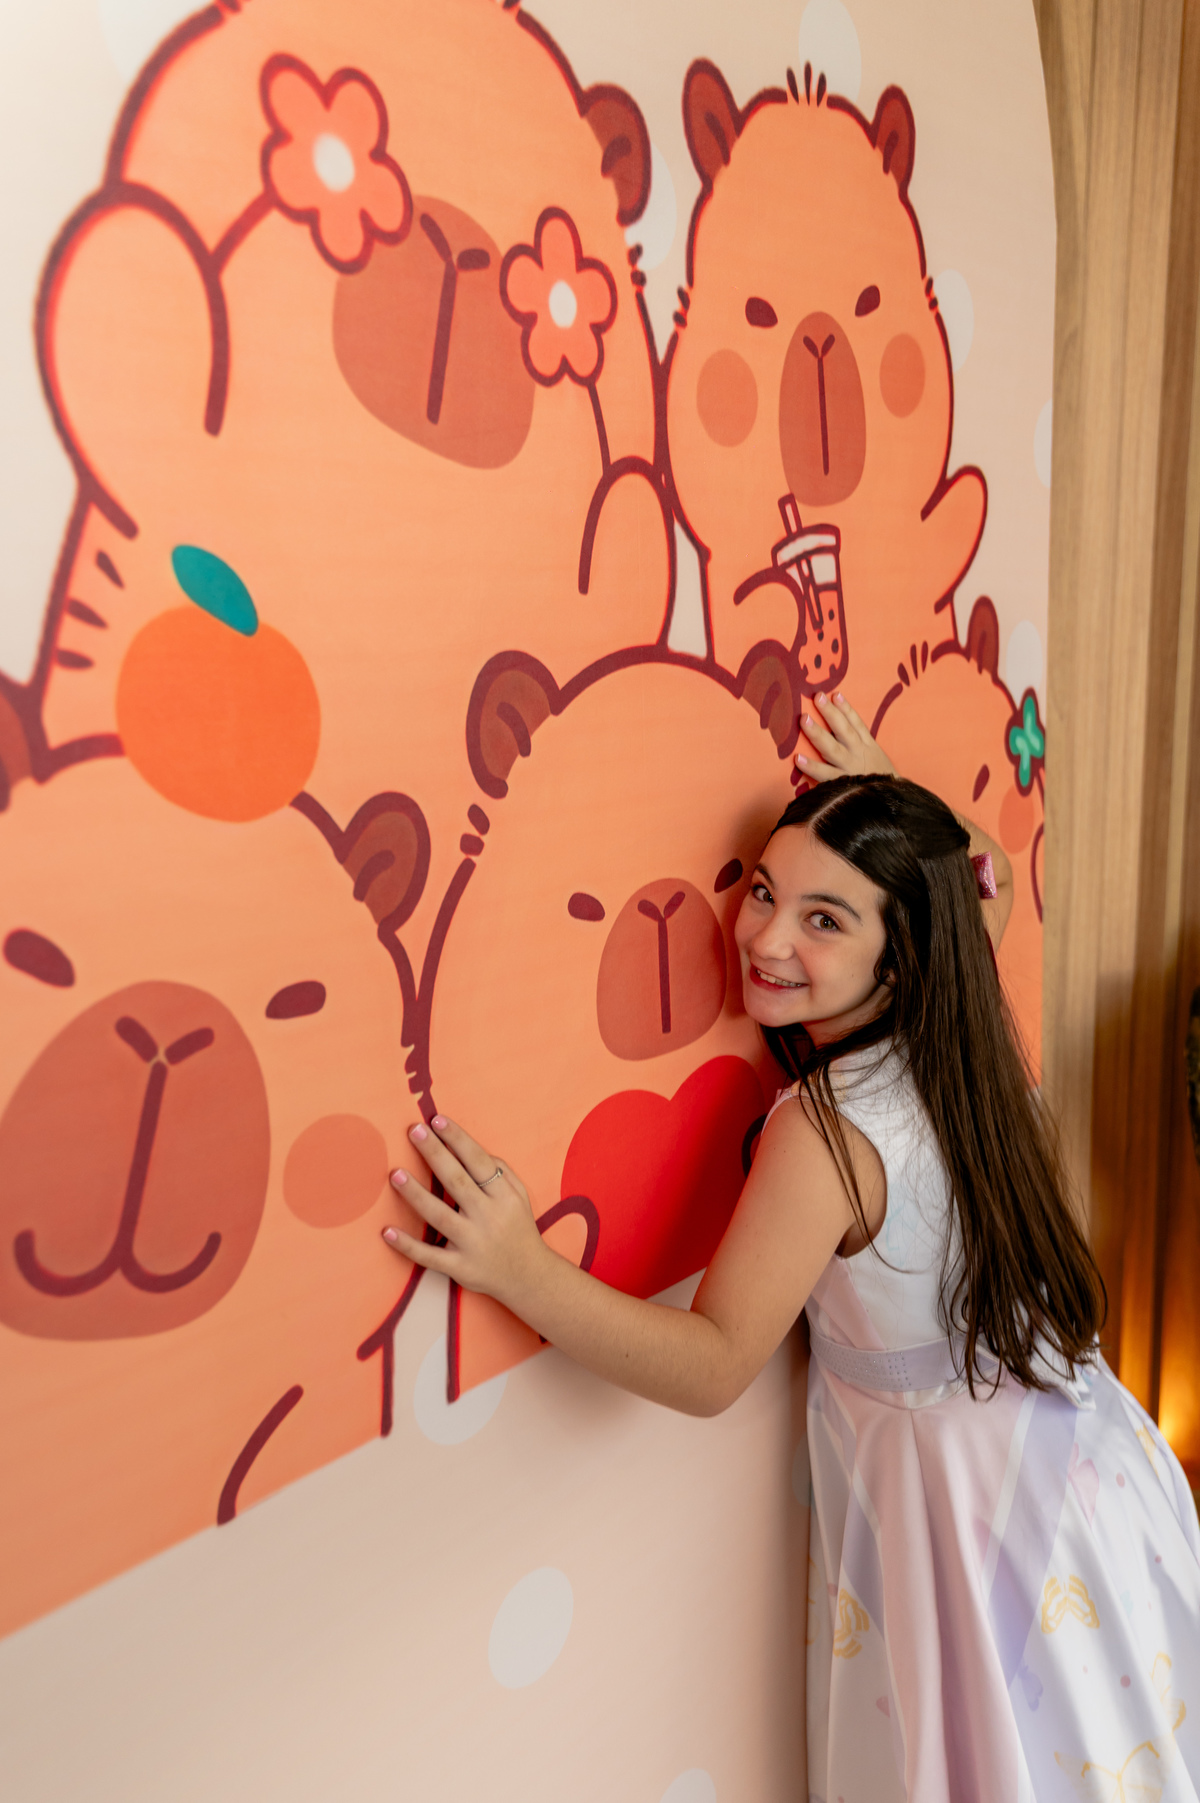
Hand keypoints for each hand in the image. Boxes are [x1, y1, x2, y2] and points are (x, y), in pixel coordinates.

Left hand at [381, 1115, 546, 1308]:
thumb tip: (469, 1149)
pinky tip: (387, 1232)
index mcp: (504, 1197)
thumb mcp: (519, 1196)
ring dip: (416, 1194)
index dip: (458, 1140)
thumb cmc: (519, 1228)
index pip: (478, 1162)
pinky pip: (429, 1256)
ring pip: (439, 1216)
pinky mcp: (459, 1268)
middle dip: (435, 1154)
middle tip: (414, 1131)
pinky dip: (408, 1246)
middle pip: (457, 1182)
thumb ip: (500, 1171)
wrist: (529, 1277)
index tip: (437, 1120)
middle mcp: (488, 1218)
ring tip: (395, 1174)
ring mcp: (472, 1244)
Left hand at [795, 691, 896, 782]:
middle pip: (843, 730)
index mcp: (867, 746)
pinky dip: (812, 767)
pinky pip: (825, 775)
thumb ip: (861, 740)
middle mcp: (858, 754)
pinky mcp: (841, 785)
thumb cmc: (878, 778)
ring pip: (832, 749)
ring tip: (804, 719)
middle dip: (830, 713)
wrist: (891, 801)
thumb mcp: (876, 756)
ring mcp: (849, 769)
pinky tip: (798, 759)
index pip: (856, 723)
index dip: (846, 709)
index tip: (835, 694)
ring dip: (817, 734)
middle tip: (817, 697)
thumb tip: (843, 722)